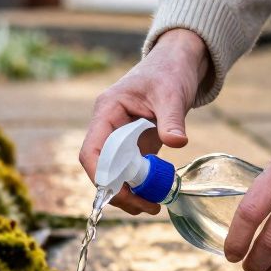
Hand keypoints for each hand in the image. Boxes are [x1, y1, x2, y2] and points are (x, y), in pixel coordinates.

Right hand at [79, 28, 210, 213]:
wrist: (178, 63)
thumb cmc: (170, 72)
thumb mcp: (172, 94)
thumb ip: (171, 119)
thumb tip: (178, 143)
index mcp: (107, 112)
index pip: (91, 151)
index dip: (100, 176)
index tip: (120, 193)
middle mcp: (108, 127)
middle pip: (101, 168)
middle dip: (118, 191)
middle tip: (144, 206)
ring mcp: (119, 137)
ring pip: (114, 173)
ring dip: (128, 193)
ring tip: (152, 207)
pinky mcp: (133, 144)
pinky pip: (129, 170)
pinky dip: (139, 185)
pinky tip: (155, 196)